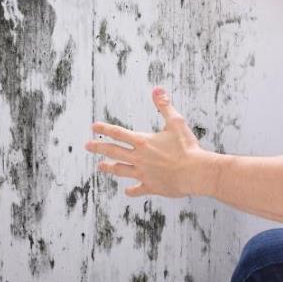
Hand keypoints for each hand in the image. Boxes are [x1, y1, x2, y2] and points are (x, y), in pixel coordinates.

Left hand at [84, 87, 215, 197]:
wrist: (195, 172)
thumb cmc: (187, 147)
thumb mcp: (176, 122)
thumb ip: (164, 106)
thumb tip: (157, 89)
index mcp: (143, 142)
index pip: (119, 133)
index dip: (105, 128)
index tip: (94, 126)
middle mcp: (139, 158)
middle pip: (114, 151)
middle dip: (99, 147)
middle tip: (87, 146)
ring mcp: (144, 173)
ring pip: (121, 170)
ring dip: (109, 168)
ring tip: (100, 167)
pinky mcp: (152, 186)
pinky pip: (138, 189)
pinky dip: (132, 190)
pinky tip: (128, 191)